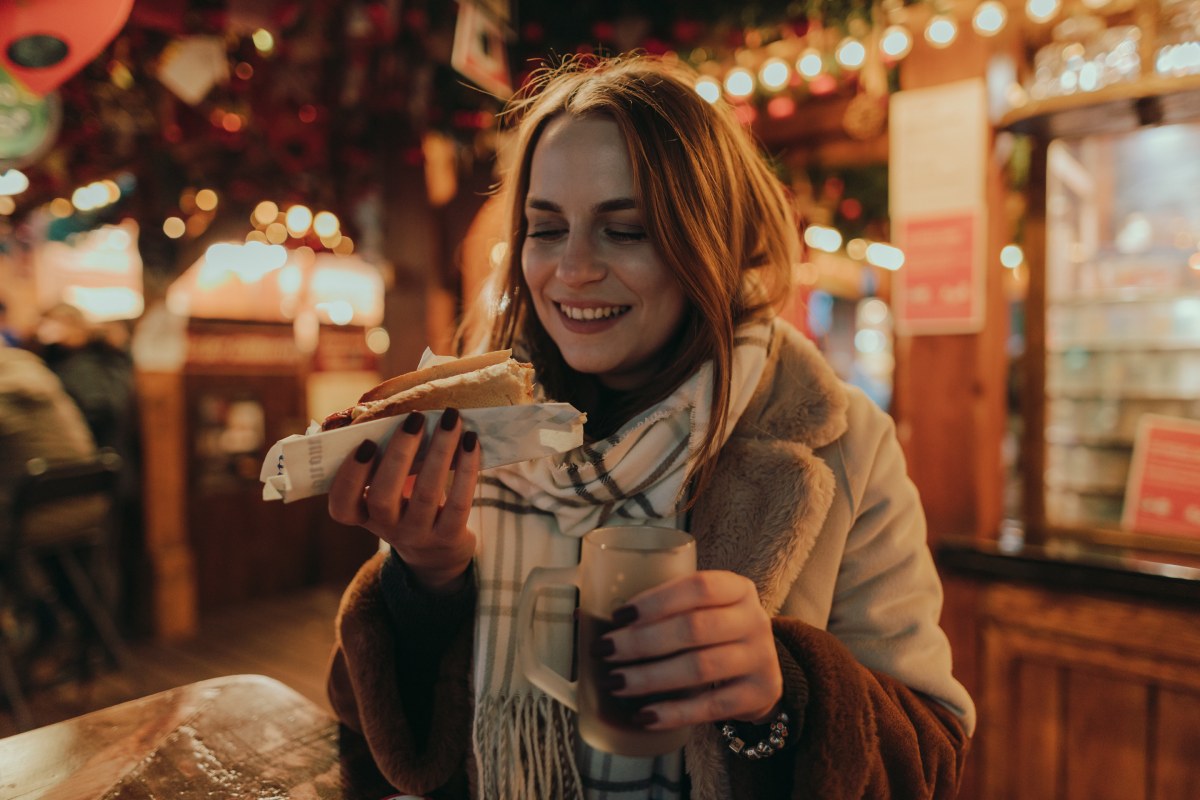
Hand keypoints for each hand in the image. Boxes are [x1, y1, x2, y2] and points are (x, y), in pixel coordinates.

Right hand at [327, 408, 480, 592]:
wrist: (438, 551)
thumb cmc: (406, 504)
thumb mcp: (387, 488)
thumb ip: (382, 457)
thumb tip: (383, 409)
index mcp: (363, 514)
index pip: (342, 507)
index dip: (350, 476)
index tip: (366, 443)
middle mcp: (387, 529)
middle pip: (383, 497)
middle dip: (399, 454)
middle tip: (415, 418)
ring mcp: (418, 535)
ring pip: (426, 494)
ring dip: (440, 452)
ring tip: (451, 419)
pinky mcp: (449, 537)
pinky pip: (459, 503)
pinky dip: (467, 469)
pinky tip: (471, 442)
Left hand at [601, 570, 781, 728]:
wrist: (761, 674)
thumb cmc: (716, 635)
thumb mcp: (703, 612)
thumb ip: (660, 610)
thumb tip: (587, 615)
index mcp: (737, 589)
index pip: (698, 587)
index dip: (656, 600)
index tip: (618, 615)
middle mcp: (753, 620)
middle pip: (694, 628)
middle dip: (641, 641)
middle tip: (604, 651)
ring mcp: (760, 658)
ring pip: (699, 668)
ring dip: (650, 677)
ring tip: (615, 683)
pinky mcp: (758, 694)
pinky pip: (711, 706)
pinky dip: (674, 712)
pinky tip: (644, 715)